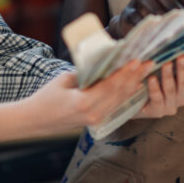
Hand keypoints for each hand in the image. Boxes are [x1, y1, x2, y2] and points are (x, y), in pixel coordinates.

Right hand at [0, 60, 153, 142]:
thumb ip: (85, 74)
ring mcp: (95, 120)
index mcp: (84, 102)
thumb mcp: (64, 80)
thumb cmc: (45, 97)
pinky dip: (125, 96)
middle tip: (149, 64)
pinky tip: (133, 87)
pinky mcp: (95, 122)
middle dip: (135, 77)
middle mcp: (93, 114)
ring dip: (133, 86)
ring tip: (145, 73)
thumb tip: (103, 64)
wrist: (34, 120)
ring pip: (119, 101)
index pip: (111, 85)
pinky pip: (114, 107)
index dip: (125, 72)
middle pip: (119, 93)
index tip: (137, 61)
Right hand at [109, 0, 183, 37]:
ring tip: (173, 30)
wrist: (129, 26)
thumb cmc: (156, 20)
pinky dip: (146, 28)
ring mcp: (135, 0)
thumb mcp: (170, 14)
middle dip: (176, 7)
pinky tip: (154, 38)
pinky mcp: (125, 15)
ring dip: (161, 17)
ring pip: (149, 5)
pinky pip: (136, 20)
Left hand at [135, 53, 183, 118]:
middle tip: (182, 56)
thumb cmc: (153, 79)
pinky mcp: (157, 110)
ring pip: (171, 90)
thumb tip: (177, 42)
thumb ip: (172, 59)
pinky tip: (151, 79)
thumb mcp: (164, 68)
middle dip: (183, 68)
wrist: (136, 100)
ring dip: (169, 76)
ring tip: (166, 64)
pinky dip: (155, 88)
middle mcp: (181, 96)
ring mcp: (170, 105)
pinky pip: (157, 98)